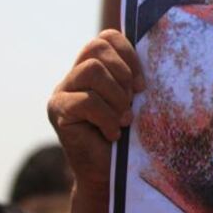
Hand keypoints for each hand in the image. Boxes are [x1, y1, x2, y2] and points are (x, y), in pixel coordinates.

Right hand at [47, 30, 144, 192]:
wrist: (109, 175)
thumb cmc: (128, 137)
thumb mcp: (135, 101)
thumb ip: (134, 77)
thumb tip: (154, 51)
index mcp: (94, 67)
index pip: (107, 38)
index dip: (128, 54)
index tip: (141, 85)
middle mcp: (74, 76)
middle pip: (96, 47)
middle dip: (122, 73)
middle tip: (131, 101)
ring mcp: (62, 92)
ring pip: (91, 70)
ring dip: (115, 96)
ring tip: (123, 119)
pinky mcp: (57, 111)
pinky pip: (86, 101)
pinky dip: (107, 118)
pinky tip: (112, 134)